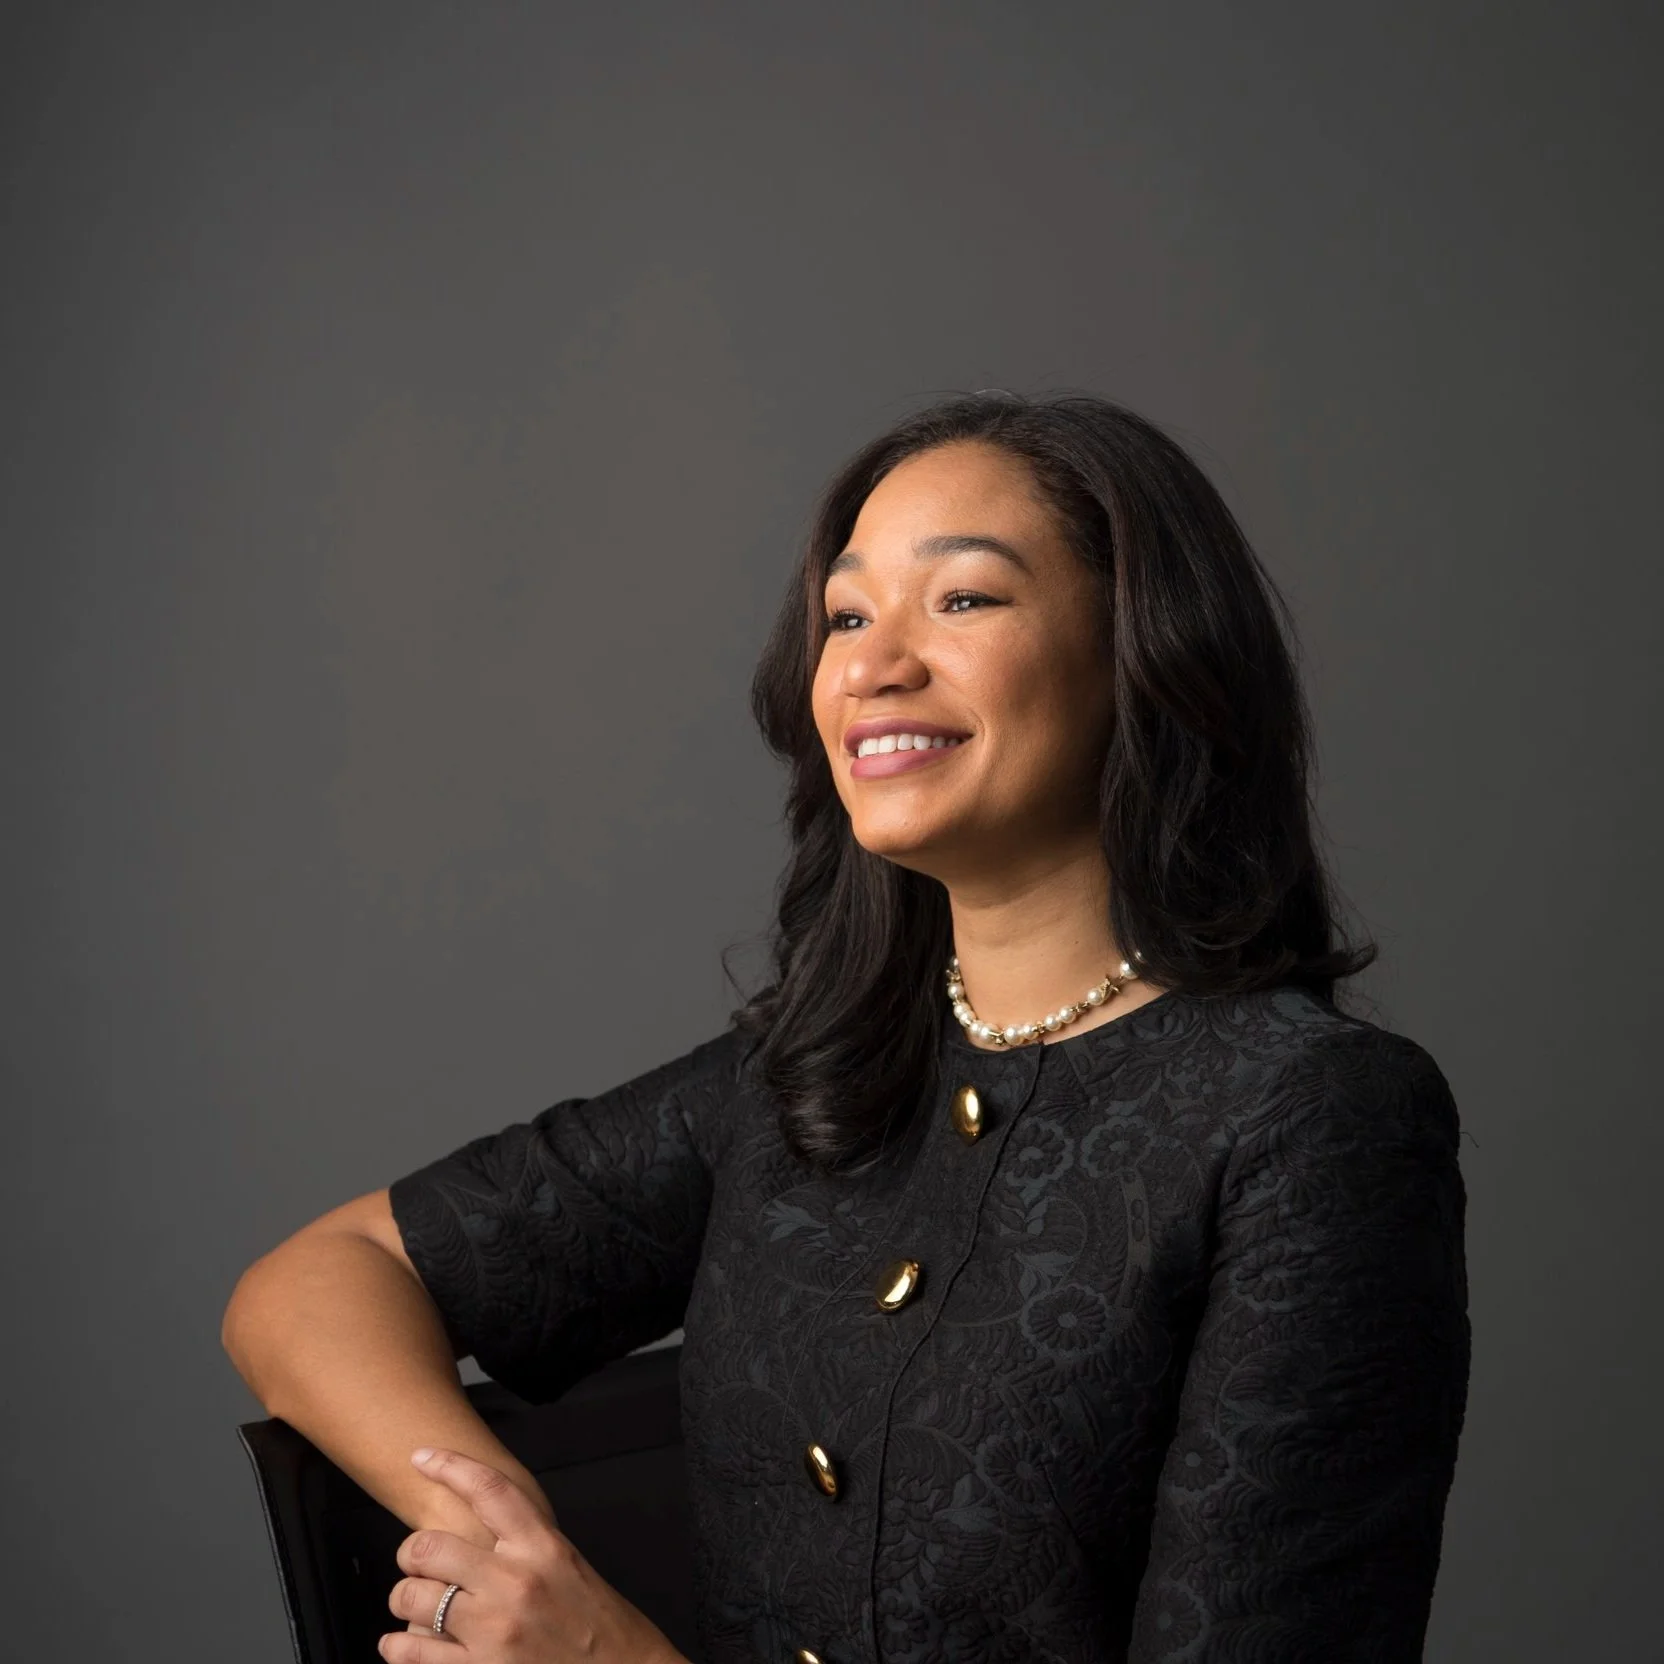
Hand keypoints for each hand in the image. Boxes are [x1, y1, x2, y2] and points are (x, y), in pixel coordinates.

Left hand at [379, 1446, 687, 1663]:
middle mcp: (515, 1583)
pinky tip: (399, 1643)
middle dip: (412, 1552)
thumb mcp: (569, 1568)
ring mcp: (493, 1630)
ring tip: (412, 1604)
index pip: (488, 1490)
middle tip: (415, 1560)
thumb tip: (485, 1535)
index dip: (449, 1466)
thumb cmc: (602, 1627)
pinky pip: (412, 1652)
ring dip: (404, 1599)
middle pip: (431, 1546)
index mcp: (542, 1548)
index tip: (422, 1458)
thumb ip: (528, 1548)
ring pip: (412, 1597)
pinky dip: (396, 1647)